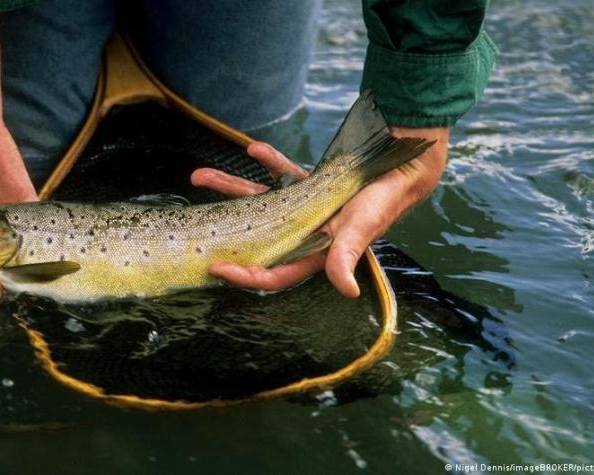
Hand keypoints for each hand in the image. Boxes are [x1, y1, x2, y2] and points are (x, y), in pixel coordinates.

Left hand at [191, 128, 448, 297]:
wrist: (402, 168)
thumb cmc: (383, 200)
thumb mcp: (362, 227)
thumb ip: (346, 256)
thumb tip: (347, 291)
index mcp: (315, 251)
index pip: (274, 272)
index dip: (246, 275)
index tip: (217, 268)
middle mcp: (304, 233)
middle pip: (255, 237)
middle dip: (222, 230)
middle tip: (192, 222)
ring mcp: (304, 208)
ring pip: (258, 201)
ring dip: (230, 188)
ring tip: (198, 176)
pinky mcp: (310, 185)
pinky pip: (281, 174)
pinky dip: (268, 161)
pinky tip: (252, 149)